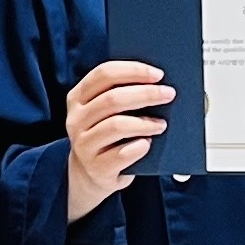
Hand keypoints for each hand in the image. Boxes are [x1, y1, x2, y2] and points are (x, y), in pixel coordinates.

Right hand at [62, 58, 172, 221]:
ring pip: (116, 126)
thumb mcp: (104, 112)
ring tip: (161, 124)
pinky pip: (122, 154)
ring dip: (145, 123)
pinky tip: (148, 144)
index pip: (104, 74)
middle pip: (112, 99)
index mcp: (78, 97)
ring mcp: (84, 144)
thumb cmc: (107, 136)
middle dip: (145, 94)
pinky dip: (139, 147)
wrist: (92, 174)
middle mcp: (76, 119)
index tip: (158, 74)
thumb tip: (156, 83)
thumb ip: (121, 95)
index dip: (133, 71)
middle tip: (168, 94)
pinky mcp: (96, 167)